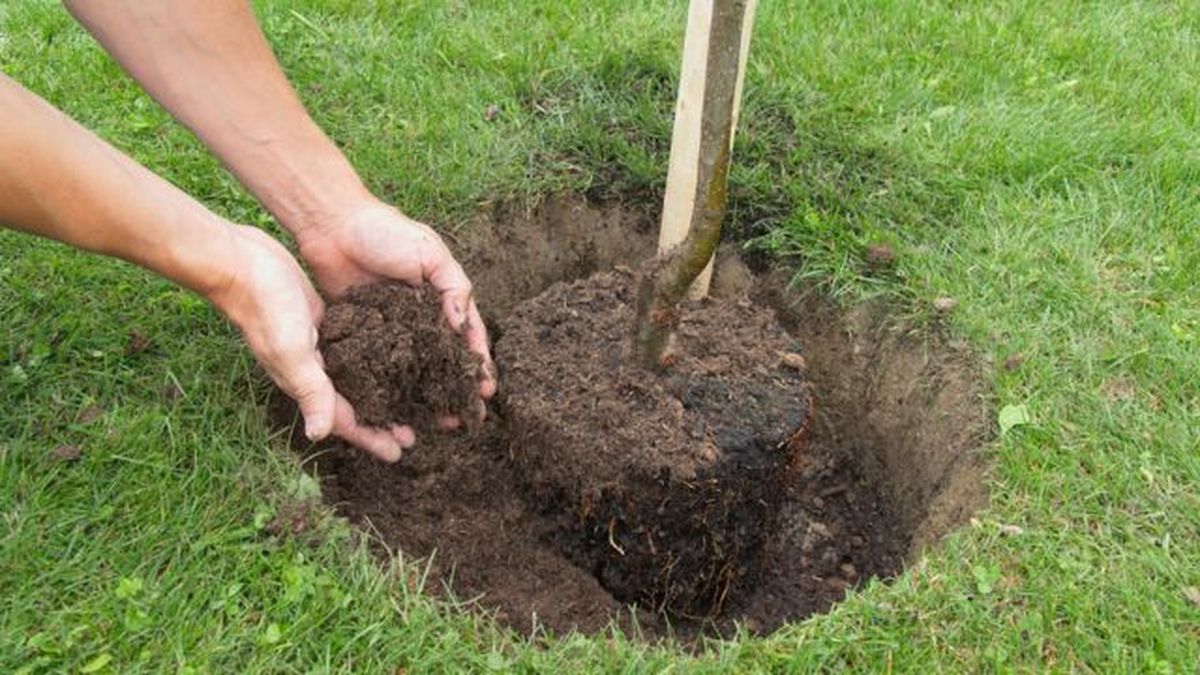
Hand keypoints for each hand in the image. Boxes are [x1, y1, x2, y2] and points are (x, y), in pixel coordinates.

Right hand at [211, 225, 411, 461]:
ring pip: (353, 379)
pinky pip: (351, 351)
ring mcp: (317, 347)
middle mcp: (311, 370)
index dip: (371, 438)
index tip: (399, 454)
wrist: (241, 263)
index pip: (344, 420)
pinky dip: (371, 360)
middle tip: (414, 433)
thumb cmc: (265, 307)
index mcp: (304, 382)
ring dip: (379, 392)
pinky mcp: (322, 324)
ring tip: (406, 400)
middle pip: (353, 404)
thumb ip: (309, 390)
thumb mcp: (291, 351)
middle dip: (381, 421)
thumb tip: (319, 436)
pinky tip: (390, 358)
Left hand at [296, 200, 496, 403]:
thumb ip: (452, 287)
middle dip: (454, 389)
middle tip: (463, 418)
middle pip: (442, 361)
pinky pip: (377, 365)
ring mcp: (391, 329)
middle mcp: (420, 318)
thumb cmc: (385, 231)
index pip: (467, 336)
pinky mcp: (362, 334)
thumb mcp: (430, 253)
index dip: (479, 364)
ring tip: (433, 421)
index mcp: (442, 297)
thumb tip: (463, 325)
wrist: (332, 224)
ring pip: (412, 369)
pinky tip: (393, 407)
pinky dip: (387, 386)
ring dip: (424, 395)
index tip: (486, 391)